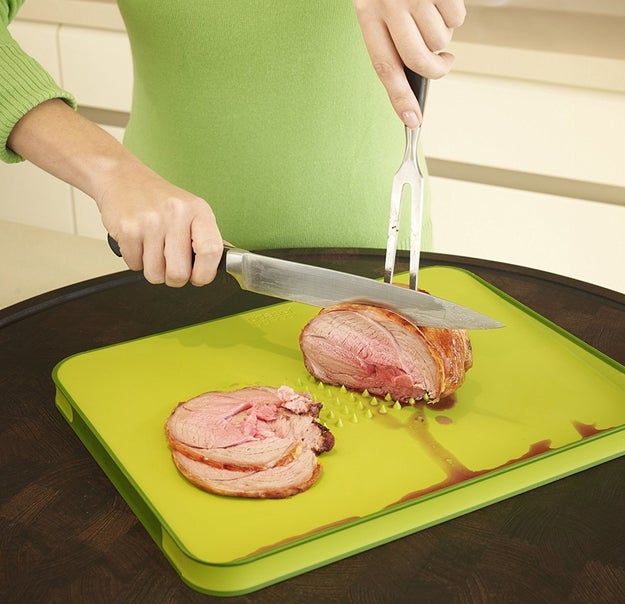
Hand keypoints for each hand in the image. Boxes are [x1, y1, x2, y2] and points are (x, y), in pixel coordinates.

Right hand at [97, 159, 222, 286]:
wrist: (122, 177)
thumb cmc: (159, 198)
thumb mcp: (192, 211)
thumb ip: (207, 238)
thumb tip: (224, 264)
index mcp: (198, 211)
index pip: (211, 252)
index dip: (205, 273)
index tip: (199, 277)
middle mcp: (176, 214)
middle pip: (179, 273)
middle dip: (174, 278)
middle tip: (171, 264)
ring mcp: (151, 222)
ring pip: (155, 274)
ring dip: (153, 270)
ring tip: (153, 249)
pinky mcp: (128, 229)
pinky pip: (134, 266)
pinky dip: (136, 261)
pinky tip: (139, 243)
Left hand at [353, 0, 465, 126]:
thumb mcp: (376, 2)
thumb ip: (389, 34)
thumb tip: (416, 72)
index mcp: (367, 11)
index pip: (385, 66)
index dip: (399, 97)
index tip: (412, 120)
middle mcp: (389, 3)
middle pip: (418, 59)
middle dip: (435, 70)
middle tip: (443, 64)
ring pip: (440, 39)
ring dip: (444, 36)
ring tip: (434, 16)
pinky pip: (457, 17)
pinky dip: (455, 15)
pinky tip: (443, 1)